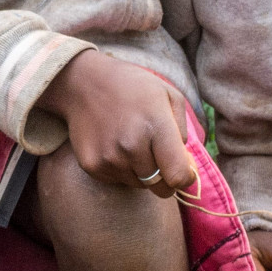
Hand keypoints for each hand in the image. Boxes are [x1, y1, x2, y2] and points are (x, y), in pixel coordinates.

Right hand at [40, 51, 195, 194]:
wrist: (84, 83)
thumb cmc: (133, 87)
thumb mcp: (169, 95)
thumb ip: (184, 132)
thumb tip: (187, 166)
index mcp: (155, 126)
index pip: (178, 175)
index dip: (187, 179)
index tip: (186, 171)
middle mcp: (131, 145)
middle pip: (160, 188)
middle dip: (166, 178)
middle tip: (160, 159)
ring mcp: (109, 158)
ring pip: (140, 185)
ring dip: (143, 173)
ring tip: (133, 144)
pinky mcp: (92, 166)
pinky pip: (118, 181)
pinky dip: (122, 170)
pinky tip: (116, 147)